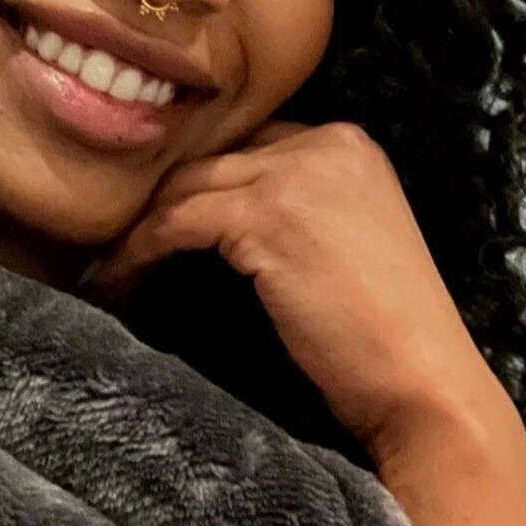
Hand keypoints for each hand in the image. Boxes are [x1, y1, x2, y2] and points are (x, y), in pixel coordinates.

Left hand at [79, 119, 512, 461]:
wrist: (422, 383)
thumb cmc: (384, 339)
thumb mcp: (344, 248)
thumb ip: (295, 212)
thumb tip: (207, 218)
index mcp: (349, 144)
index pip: (247, 143)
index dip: (195, 179)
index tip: (150, 218)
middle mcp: (326, 142)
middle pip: (210, 157)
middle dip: (156, 197)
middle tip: (107, 240)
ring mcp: (297, 173)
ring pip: (184, 185)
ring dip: (134, 228)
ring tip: (103, 268)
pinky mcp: (267, 216)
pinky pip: (174, 222)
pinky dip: (136, 253)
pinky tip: (116, 284)